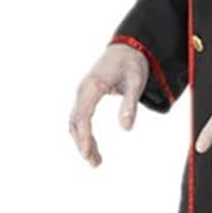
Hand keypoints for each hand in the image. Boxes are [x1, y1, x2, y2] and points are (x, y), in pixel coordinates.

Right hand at [68, 42, 148, 167]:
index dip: (84, 137)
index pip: (83, 116)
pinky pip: (80, 119)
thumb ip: (130, 104)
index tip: (88, 154)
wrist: (127, 48)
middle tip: (95, 164)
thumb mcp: (136, 82)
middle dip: (82, 144)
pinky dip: (84, 135)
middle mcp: (83, 90)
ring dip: (82, 142)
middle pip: (75, 122)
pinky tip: (93, 148)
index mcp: (92, 86)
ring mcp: (82, 94)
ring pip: (76, 123)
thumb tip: (126, 128)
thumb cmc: (132, 64)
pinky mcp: (86, 97)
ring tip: (96, 162)